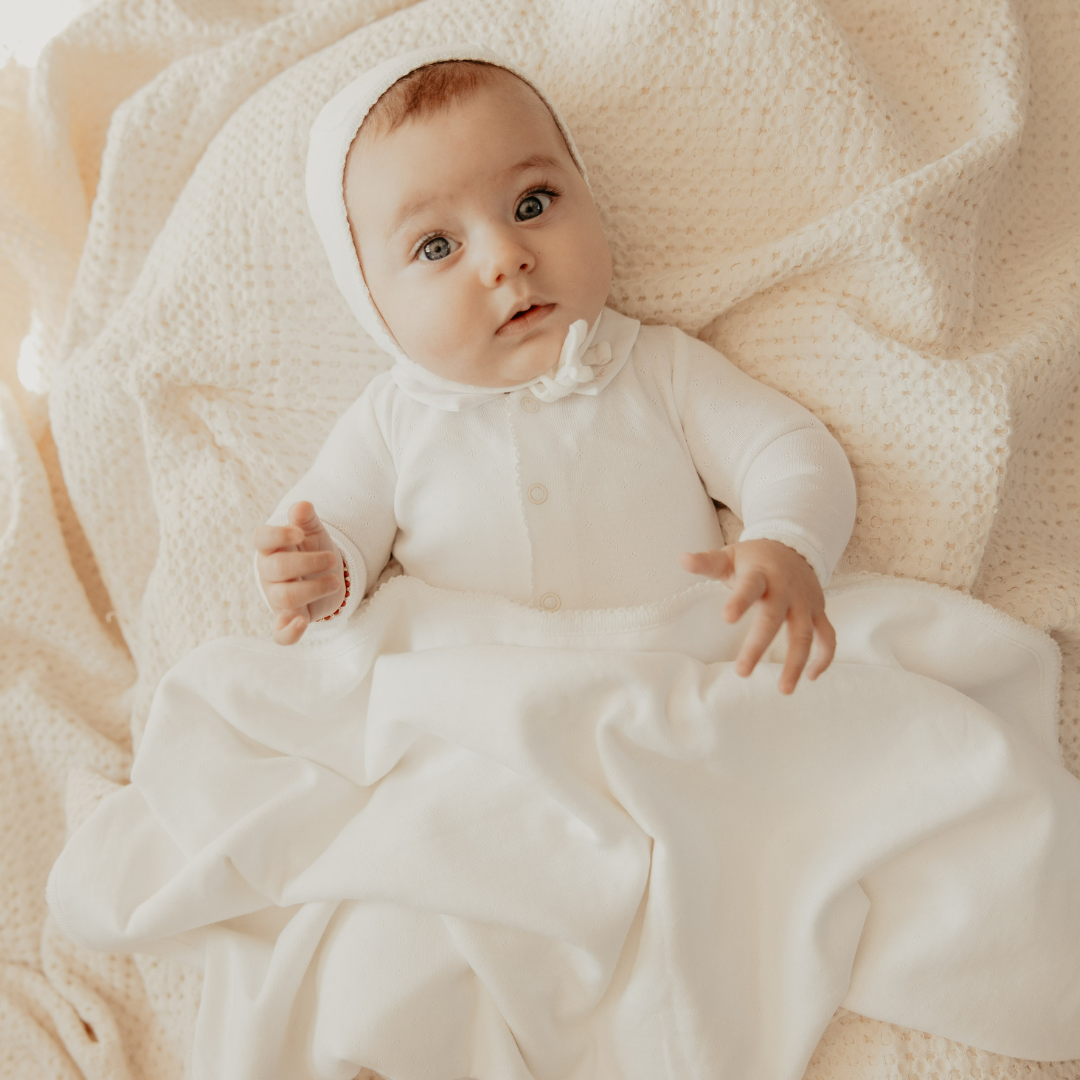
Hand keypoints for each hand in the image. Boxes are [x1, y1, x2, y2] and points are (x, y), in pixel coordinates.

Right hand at [253, 502, 345, 644]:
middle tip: (333, 560)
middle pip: (277, 568)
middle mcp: (269, 574)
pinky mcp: (289, 618)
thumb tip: (301, 506)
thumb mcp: (313, 531)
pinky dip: (288, 632)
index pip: (261, 539)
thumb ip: (306, 518)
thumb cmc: (313, 550)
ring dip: (313, 589)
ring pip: (284, 597)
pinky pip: (280, 633)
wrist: (325, 575)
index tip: (299, 534)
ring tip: (335, 581)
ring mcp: (277, 597)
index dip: (278, 536)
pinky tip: (302, 623)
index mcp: (271, 548)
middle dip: (308, 563)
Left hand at [680, 539, 835, 693]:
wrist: (794, 547)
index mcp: (760, 574)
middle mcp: (785, 589)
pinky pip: (827, 636)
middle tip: (742, 671)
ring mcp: (805, 602)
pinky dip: (824, 657)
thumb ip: (707, 562)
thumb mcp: (730, 555)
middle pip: (774, 618)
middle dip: (759, 645)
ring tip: (784, 690)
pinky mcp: (818, 611)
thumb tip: (682, 559)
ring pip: (804, 634)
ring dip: (796, 662)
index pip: (749, 587)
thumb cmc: (754, 559)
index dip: (739, 601)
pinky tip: (811, 677)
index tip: (726, 618)